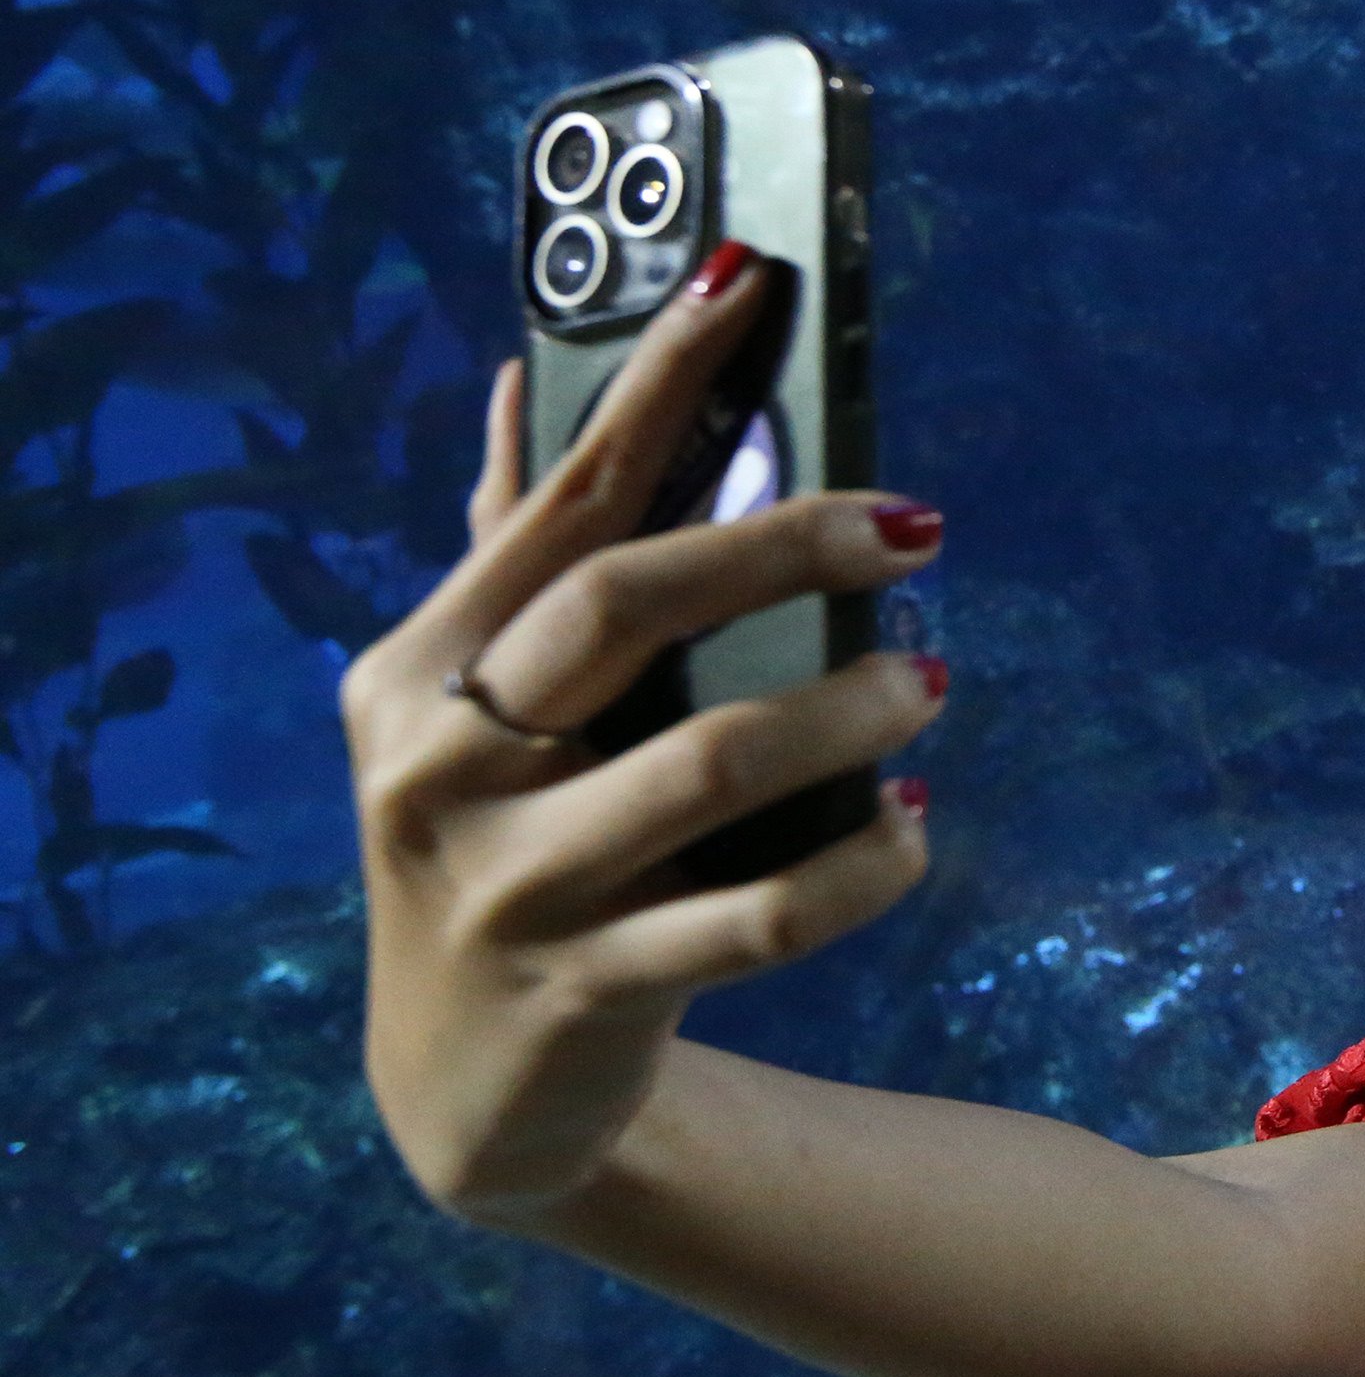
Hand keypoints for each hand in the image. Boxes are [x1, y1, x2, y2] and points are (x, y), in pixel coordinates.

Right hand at [345, 254, 947, 1218]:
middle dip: (783, 543)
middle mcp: (440, 767)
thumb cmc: (499, 852)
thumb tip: (526, 380)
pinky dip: (863, 864)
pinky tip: (915, 823)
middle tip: (915, 524)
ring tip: (935, 682)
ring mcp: (509, 887)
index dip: (660, 384)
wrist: (470, 1094)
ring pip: (710, 761)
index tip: (751, 282)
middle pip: (627, 605)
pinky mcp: (590, 990)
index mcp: (418, 672)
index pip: (559, 499)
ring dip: (849, 709)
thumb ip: (508, 556)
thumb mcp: (473, 713)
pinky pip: (761, 917)